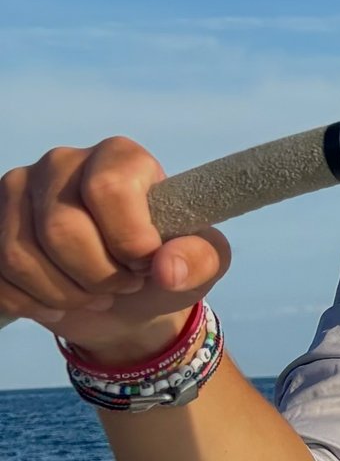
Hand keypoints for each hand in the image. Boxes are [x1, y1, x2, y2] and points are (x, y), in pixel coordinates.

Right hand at [0, 142, 231, 359]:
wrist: (122, 298)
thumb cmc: (161, 267)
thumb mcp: (201, 265)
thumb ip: (199, 258)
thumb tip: (166, 268)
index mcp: (118, 157)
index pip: (108, 188)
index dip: (129, 240)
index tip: (146, 263)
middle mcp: (62, 162)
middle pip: (60, 228)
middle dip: (96, 276)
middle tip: (122, 285)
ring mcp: (18, 191)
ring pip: (21, 255)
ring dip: (65, 294)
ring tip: (95, 295)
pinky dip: (34, 303)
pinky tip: (60, 301)